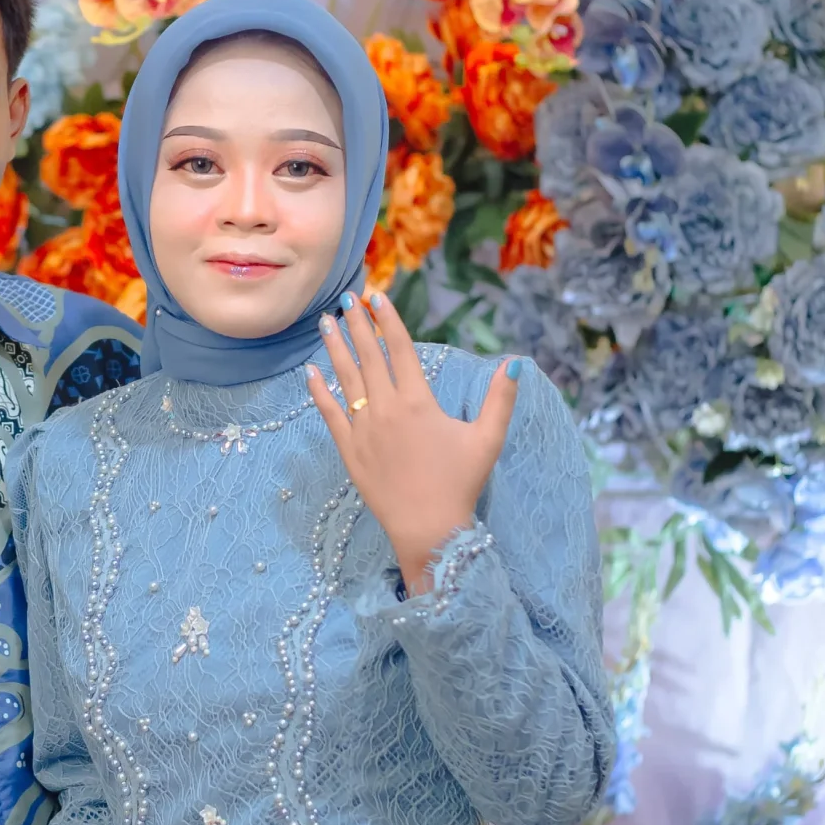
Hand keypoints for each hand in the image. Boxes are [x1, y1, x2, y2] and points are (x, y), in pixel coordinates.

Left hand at [307, 292, 518, 592]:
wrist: (428, 528)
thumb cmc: (461, 483)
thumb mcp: (488, 439)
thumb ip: (500, 399)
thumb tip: (515, 363)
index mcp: (419, 402)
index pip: (400, 350)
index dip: (388, 321)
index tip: (377, 297)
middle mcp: (387, 410)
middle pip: (369, 357)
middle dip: (357, 325)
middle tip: (346, 298)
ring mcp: (364, 430)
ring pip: (346, 380)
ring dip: (335, 348)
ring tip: (325, 322)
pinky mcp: (349, 451)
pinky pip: (330, 414)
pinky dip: (320, 392)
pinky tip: (310, 372)